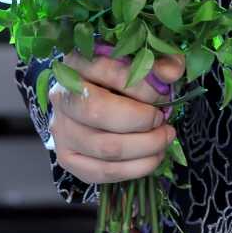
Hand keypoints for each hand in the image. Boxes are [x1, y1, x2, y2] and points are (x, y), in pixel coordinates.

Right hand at [48, 49, 185, 187]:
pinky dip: (134, 169)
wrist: (91, 99)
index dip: (143, 88)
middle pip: (101, 113)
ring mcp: (61, 130)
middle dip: (143, 121)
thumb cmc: (121, 76)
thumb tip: (170, 74)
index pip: (109, 72)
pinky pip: (102, 172)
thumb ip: (160, 60)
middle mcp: (62, 97)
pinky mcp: (67, 158)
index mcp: (76, 63)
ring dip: (145, 148)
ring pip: (106, 148)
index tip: (163, 97)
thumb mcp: (141, 60)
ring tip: (164, 140)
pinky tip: (152, 158)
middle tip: (164, 122)